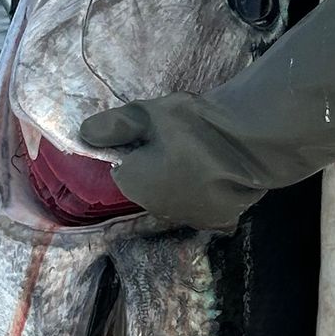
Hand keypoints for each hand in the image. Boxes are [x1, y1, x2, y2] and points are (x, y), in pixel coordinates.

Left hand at [75, 95, 268, 232]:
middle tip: (181, 137)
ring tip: (205, 152)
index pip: (122, 168)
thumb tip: (84, 134)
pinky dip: (208, 190)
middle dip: (158, 165)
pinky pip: (203, 204)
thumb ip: (113, 126)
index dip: (136, 148)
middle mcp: (157, 210)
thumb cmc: (193, 126)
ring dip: (183, 180)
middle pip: (150, 184)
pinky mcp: (219, 220)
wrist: (250, 145)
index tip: (155, 132)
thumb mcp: (147, 114)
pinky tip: (221, 171)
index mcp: (134, 185)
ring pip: (177, 195)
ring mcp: (190, 219)